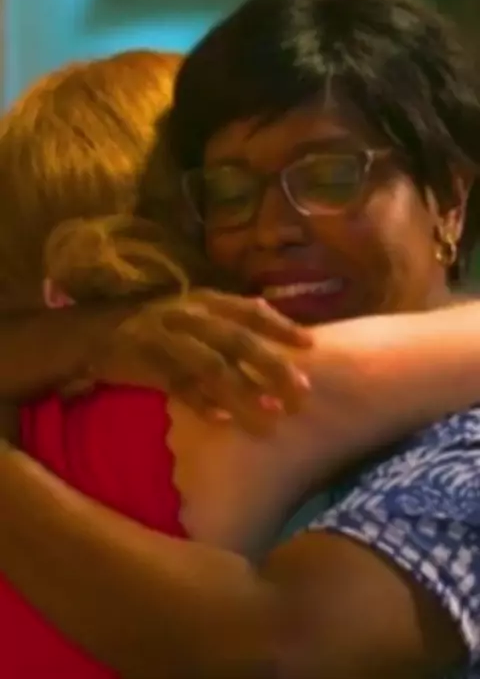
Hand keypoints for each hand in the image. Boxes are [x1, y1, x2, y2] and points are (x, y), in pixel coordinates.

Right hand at [116, 290, 312, 433]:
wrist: (94, 332)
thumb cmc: (154, 324)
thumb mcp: (192, 314)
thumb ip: (227, 324)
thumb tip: (275, 343)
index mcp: (204, 301)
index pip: (250, 310)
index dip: (282, 326)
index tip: (312, 346)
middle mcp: (190, 316)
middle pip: (238, 342)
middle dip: (272, 368)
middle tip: (301, 394)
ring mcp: (168, 339)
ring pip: (212, 368)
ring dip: (244, 394)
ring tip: (271, 418)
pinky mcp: (147, 363)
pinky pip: (179, 385)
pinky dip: (201, 403)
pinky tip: (223, 420)